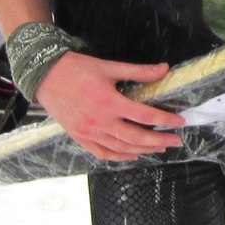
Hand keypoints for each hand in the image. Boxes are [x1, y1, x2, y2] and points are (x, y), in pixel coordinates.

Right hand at [36, 53, 183, 161]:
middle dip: (159, 141)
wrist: (44, 75)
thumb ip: (138, 72)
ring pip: (121, 148)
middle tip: (176, 141)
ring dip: (143, 150)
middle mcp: (100, 121)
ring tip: (159, 148)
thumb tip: (164, 68)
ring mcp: (89, 132)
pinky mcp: (79, 137)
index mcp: (110, 102)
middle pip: (136, 137)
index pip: (145, 116)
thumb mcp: (109, 67)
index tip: (180, 122)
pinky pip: (102, 153)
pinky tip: (132, 155)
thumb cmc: (77, 68)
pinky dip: (119, 157)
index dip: (165, 120)